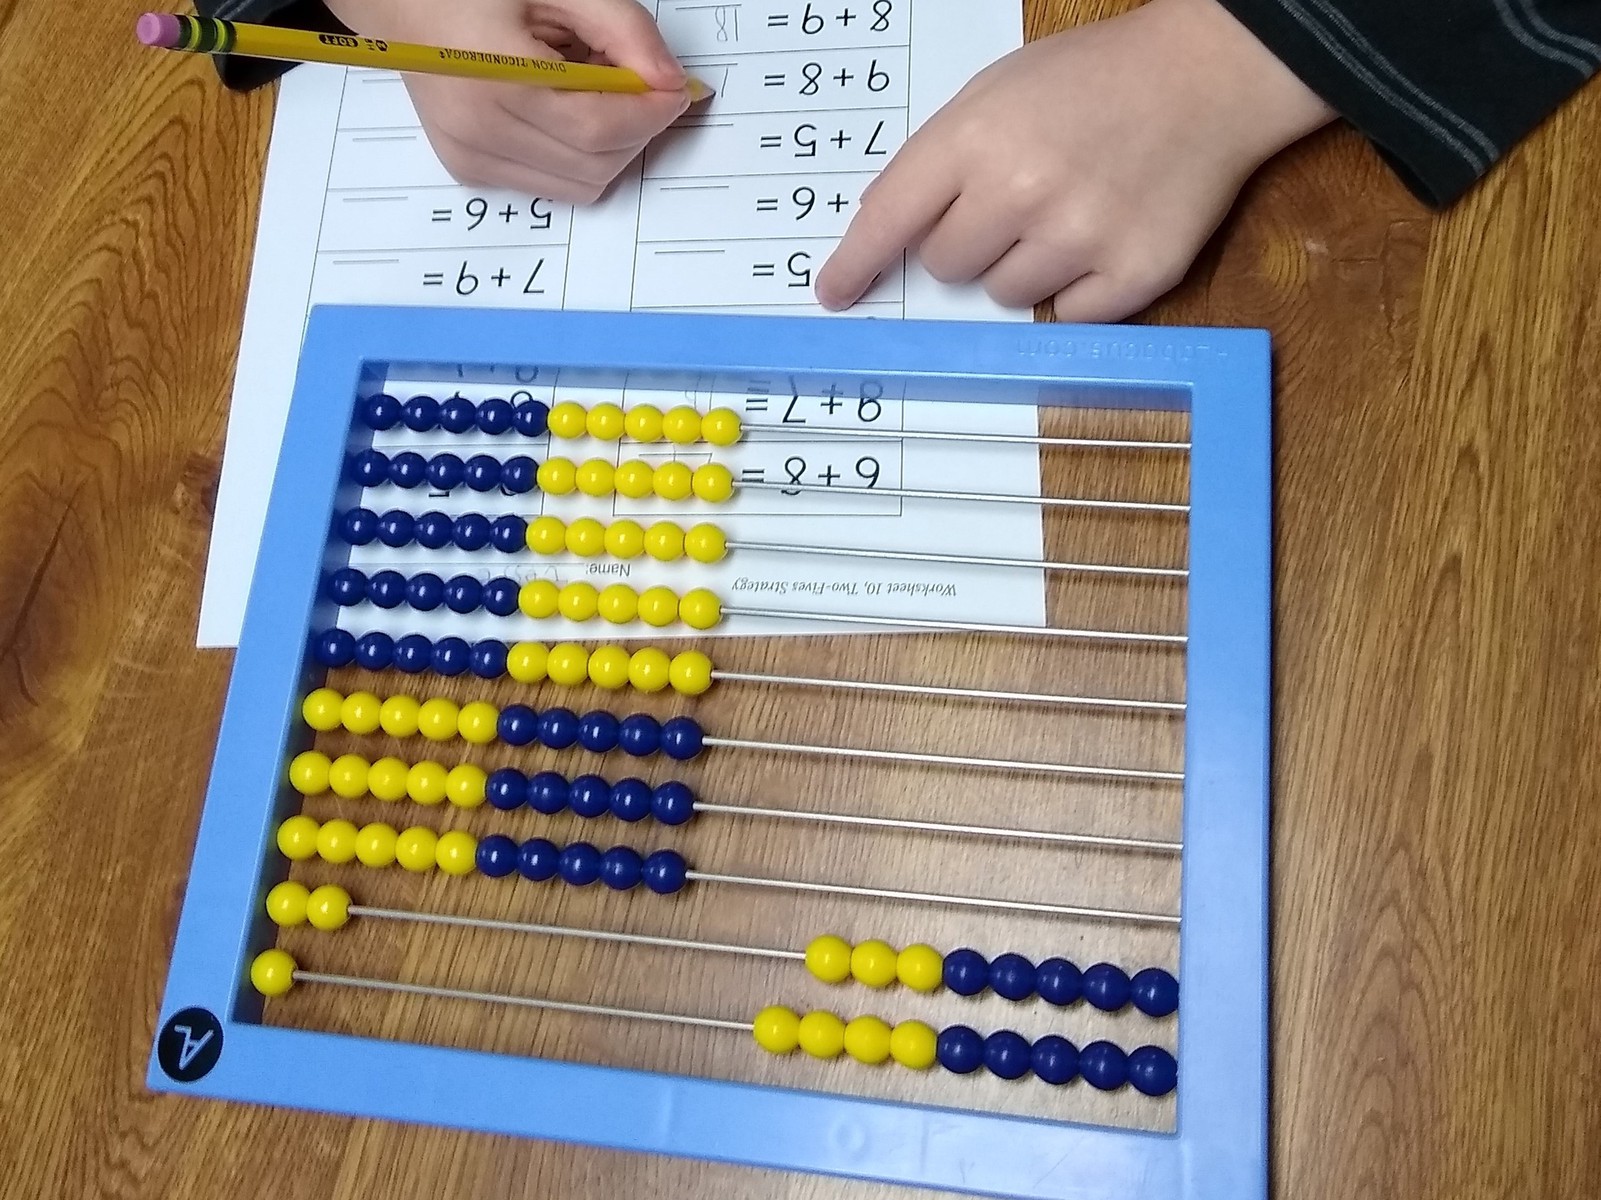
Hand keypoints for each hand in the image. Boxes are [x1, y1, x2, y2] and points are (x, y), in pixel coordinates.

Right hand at [324, 0, 695, 201]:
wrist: (401, 0)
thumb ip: (623, 29)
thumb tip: (670, 81)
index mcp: (496, 82)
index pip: (600, 131)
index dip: (650, 114)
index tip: (676, 90)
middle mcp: (478, 134)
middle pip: (597, 165)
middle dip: (635, 130)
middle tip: (638, 82)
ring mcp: (472, 159)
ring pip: (581, 185)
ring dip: (609, 146)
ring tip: (592, 90)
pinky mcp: (471, 170)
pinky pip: (553, 184)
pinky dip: (577, 155)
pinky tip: (562, 108)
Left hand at [815, 0, 1334, 319]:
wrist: (1210, 75)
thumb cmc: (1096, 80)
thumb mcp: (998, 91)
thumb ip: (939, 155)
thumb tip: (883, 223)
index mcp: (976, 136)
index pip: (889, 218)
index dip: (856, 264)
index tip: (836, 294)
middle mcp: (1021, 190)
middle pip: (946, 268)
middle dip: (967, 244)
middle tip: (1014, 203)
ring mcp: (1079, 237)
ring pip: (1004, 297)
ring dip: (1022, 268)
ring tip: (1065, 214)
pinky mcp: (1133, 275)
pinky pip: (1065, 318)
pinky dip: (1076, 290)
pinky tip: (1100, 240)